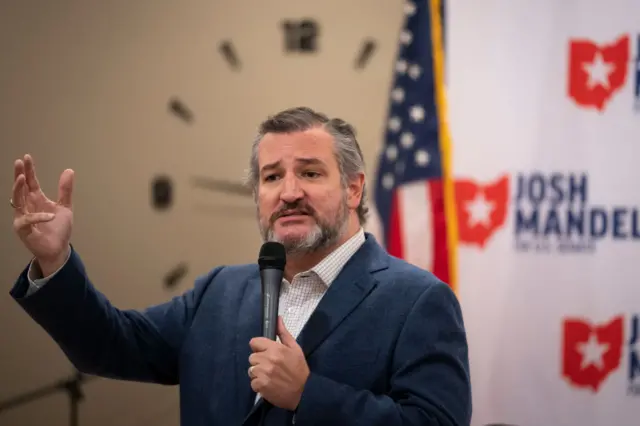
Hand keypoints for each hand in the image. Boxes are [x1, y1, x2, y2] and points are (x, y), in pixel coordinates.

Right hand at [11, 154, 74, 274]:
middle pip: (20, 188)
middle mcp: (27, 206)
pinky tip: (50, 216)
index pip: (30, 182)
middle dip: (18, 175)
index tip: (27, 157)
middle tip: (19, 162)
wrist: (59, 248)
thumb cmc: (59, 228)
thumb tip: (69, 170)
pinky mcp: (24, 230)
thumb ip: (65, 190)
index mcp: (36, 200)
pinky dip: (38, 217)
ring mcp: (23, 217)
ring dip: (18, 189)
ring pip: (17, 201)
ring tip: (21, 178)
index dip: (28, 170)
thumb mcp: (65, 206)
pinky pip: (28, 220)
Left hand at [248, 316, 309, 410]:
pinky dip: (259, 385)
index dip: (259, 347)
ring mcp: (263, 373)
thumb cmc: (299, 369)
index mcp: (275, 349)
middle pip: (252, 357)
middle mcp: (267, 360)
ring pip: (251, 370)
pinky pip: (253, 382)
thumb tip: (277, 318)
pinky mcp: (260, 385)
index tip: (265, 352)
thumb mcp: (295, 348)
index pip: (254, 342)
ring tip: (270, 376)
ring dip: (258, 373)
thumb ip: (283, 333)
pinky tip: (269, 385)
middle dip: (259, 361)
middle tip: (271, 367)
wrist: (304, 392)